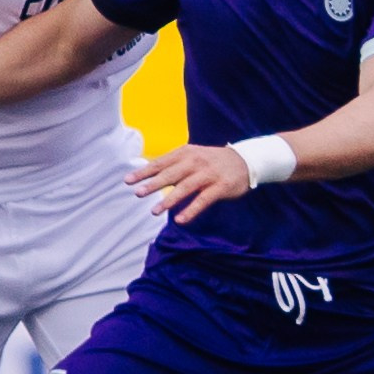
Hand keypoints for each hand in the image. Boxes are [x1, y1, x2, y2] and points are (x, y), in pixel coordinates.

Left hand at [130, 143, 252, 223]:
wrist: (245, 161)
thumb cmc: (213, 161)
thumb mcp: (193, 156)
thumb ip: (174, 164)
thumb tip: (149, 173)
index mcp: (186, 153)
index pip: (161, 162)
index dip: (144, 171)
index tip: (128, 180)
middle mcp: (196, 162)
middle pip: (171, 174)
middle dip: (153, 184)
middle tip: (137, 193)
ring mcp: (208, 174)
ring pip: (185, 188)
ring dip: (169, 200)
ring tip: (155, 211)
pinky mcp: (220, 187)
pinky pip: (203, 200)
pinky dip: (191, 210)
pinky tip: (179, 220)